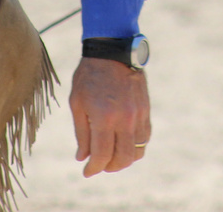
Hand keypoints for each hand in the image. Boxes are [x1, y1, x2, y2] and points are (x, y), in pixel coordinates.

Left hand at [69, 57, 150, 175]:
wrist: (113, 50)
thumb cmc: (89, 75)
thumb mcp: (77, 103)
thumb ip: (81, 133)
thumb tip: (83, 157)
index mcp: (104, 117)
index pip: (102, 155)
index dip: (94, 168)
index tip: (87, 172)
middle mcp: (124, 119)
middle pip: (123, 158)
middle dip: (110, 168)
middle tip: (99, 166)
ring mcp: (138, 114)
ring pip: (137, 150)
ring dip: (124, 159)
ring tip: (112, 157)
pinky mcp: (145, 109)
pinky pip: (144, 137)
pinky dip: (135, 146)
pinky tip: (124, 143)